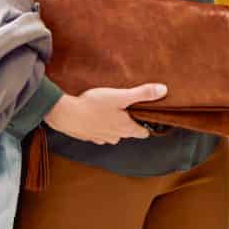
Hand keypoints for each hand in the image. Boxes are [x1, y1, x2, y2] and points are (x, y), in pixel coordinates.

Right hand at [44, 82, 165, 144]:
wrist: (65, 114)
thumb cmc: (94, 104)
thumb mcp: (121, 96)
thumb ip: (142, 94)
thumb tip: (164, 90)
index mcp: (125, 128)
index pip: (142, 132)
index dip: (147, 125)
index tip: (149, 118)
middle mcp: (114, 136)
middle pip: (127, 132)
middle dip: (130, 123)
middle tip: (129, 110)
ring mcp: (99, 138)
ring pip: (112, 134)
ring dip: (114, 126)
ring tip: (112, 112)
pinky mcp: (86, 136)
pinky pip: (98, 133)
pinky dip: (99, 127)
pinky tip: (95, 117)